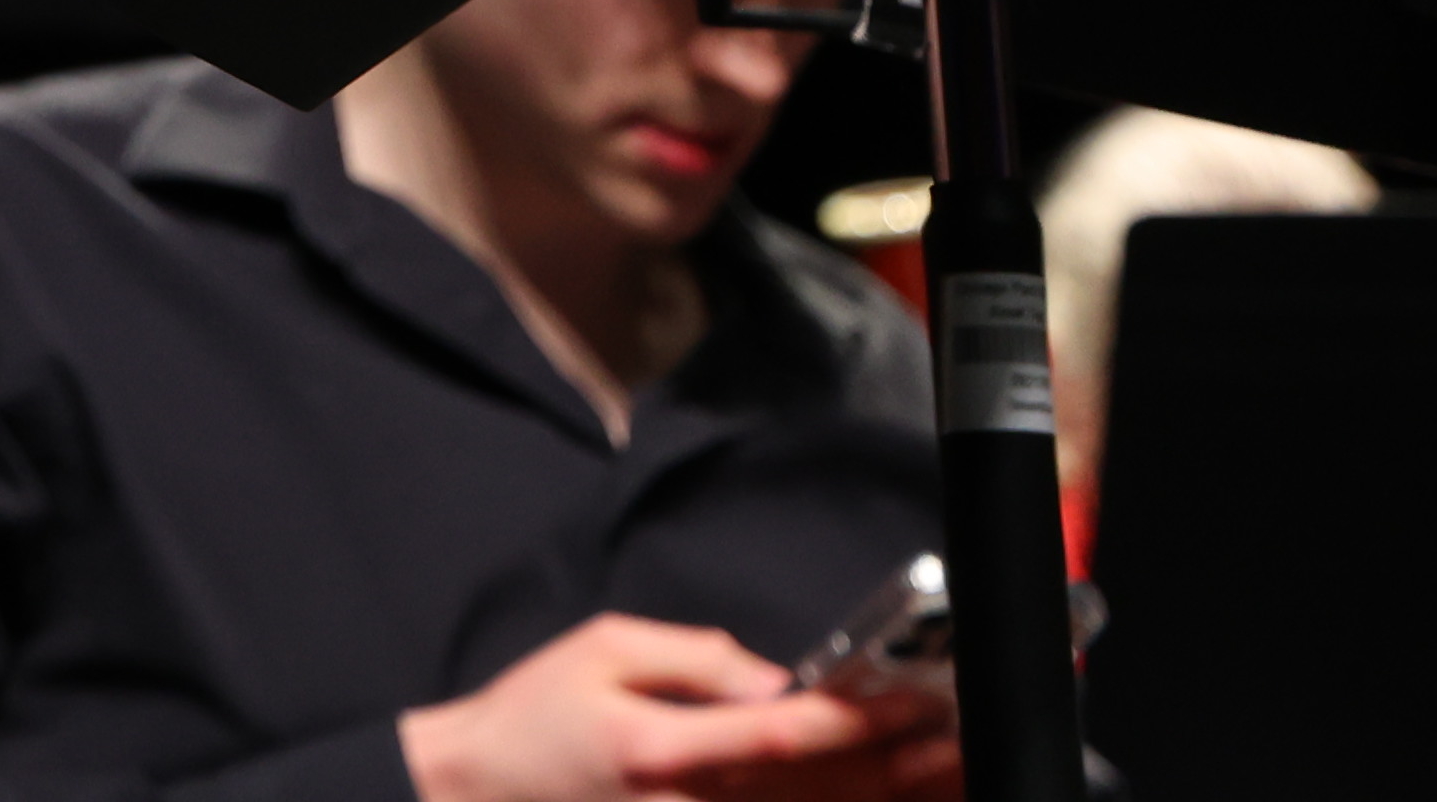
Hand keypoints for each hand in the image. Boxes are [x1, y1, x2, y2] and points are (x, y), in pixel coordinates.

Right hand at [398, 616, 961, 801]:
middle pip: (819, 792)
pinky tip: (873, 801)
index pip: (785, 735)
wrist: (478, 792)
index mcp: (666, 747)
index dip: (859, 722)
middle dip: (898, 768)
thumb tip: (771, 678)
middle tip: (959, 742)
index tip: (916, 700)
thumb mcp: (602, 649)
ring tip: (946, 779)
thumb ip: (694, 659)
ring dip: (883, 800)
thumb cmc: (535, 717)